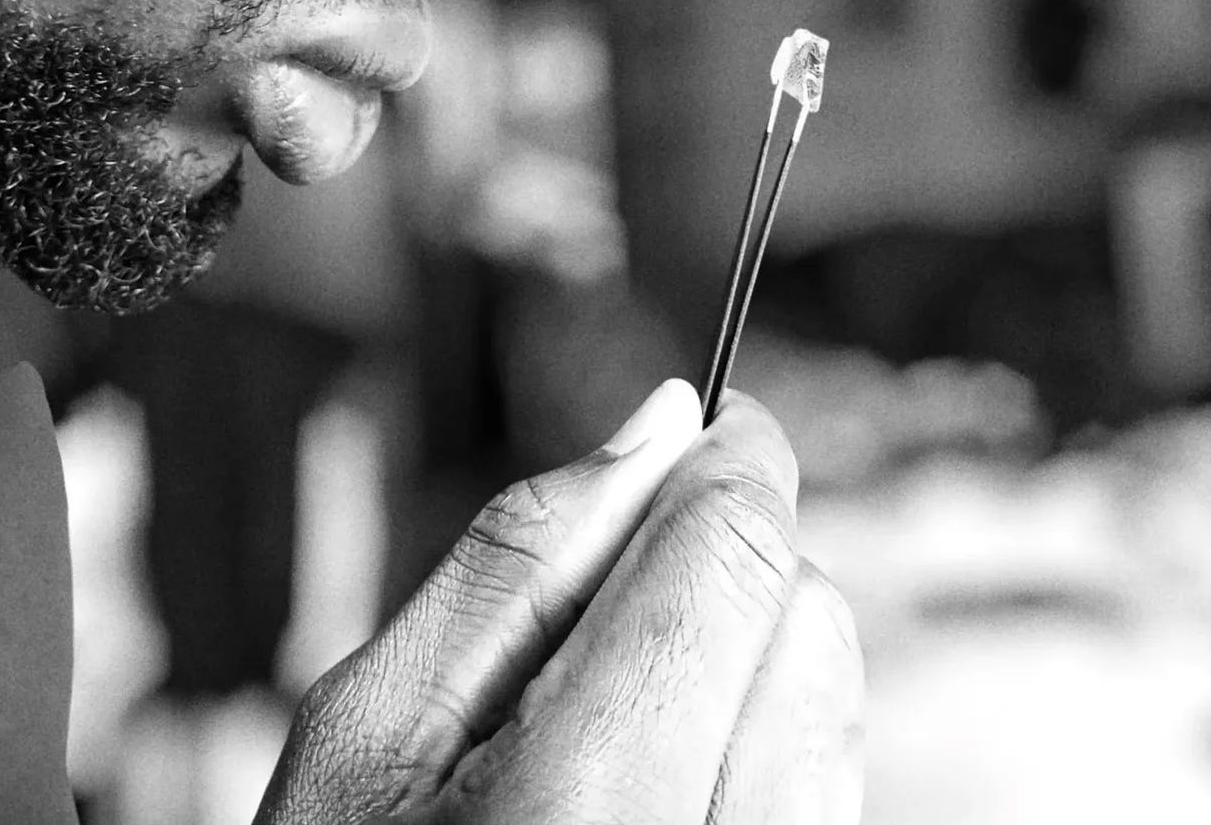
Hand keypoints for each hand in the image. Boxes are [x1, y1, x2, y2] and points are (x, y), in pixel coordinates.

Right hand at [255, 381, 862, 823]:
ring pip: (841, 714)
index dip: (736, 465)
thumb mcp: (369, 735)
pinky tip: (669, 786)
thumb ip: (519, 560)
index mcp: (585, 815)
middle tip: (623, 604)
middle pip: (813, 627)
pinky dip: (772, 754)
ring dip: (757, 667)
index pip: (734, 562)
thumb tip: (661, 424)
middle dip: (737, 568)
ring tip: (627, 717)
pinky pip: (834, 799)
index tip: (720, 428)